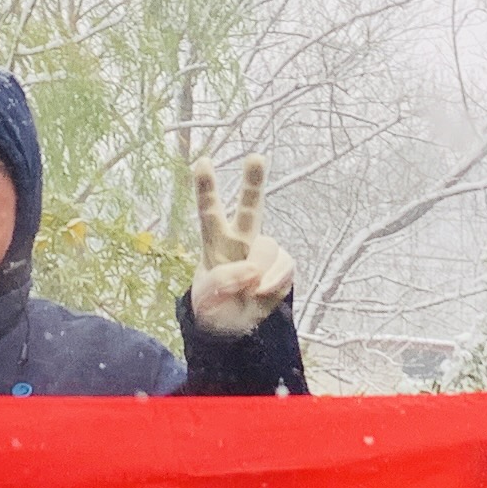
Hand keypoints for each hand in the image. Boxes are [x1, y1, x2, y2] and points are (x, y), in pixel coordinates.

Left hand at [186, 158, 297, 338]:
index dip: (206, 188)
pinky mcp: (281, 267)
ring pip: (269, 245)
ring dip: (259, 267)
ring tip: (251, 288)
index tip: (202, 161)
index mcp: (215, 242)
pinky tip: (262, 292)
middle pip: (251, 207)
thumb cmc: (214, 307)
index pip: (210, 212)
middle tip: (256, 157)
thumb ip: (224, 279)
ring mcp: (262, 253)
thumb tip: (252, 271)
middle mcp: (241, 241)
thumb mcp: (206, 297)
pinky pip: (285, 265)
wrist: (234, 331)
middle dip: (254, 182)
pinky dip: (275, 280)